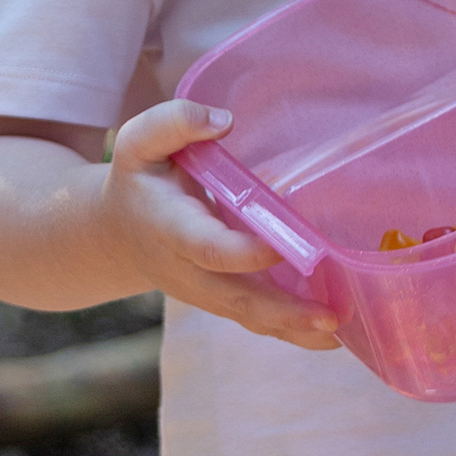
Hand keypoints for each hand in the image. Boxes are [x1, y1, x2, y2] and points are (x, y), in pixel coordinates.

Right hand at [104, 100, 341, 351]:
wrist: (116, 234)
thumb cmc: (139, 180)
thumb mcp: (140, 142)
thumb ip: (175, 122)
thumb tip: (223, 122)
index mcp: (170, 227)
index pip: (208, 247)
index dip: (244, 251)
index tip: (282, 244)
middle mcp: (188, 269)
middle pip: (236, 297)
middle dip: (282, 311)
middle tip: (329, 317)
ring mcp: (204, 292)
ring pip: (249, 317)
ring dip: (294, 329)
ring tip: (339, 333)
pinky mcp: (220, 300)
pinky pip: (255, 319)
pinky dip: (291, 330)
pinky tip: (331, 334)